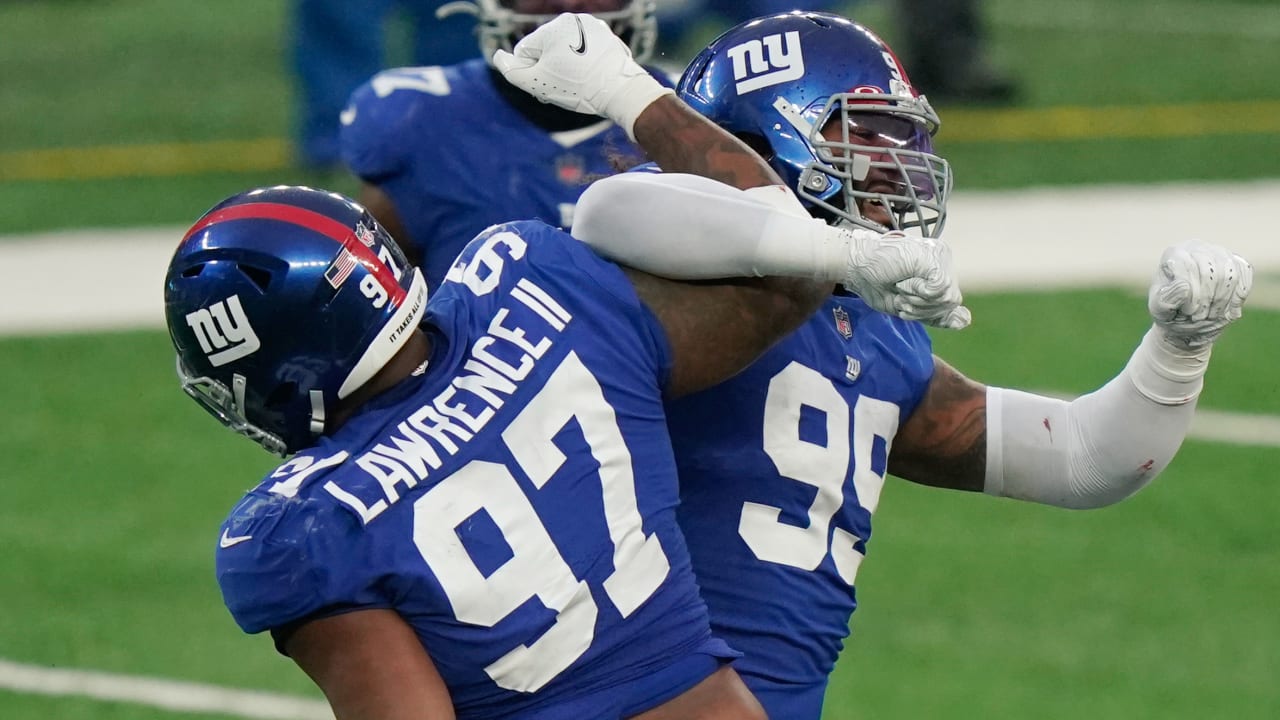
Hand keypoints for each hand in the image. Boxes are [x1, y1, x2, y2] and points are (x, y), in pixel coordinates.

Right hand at [491, 13, 671, 138]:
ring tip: (581, 82)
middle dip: (550, 68)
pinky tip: (592, 76)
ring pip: (566, 49)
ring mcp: (592, 27)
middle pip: (547, 49)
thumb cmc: (578, 88)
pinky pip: (585, 50)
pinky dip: (584, 62)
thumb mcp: (537, 83)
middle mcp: (572, 20)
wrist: (622, 91)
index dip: (533, 72)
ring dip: (567, 65)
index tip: (550, 84)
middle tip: (566, 86)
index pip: (526, 52)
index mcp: (552, 27)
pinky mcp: (606, 37)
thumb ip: (512, 71)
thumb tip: (498, 56)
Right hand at [840, 228, 970, 328]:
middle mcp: (943, 261)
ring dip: (918, 301)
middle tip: (899, 292)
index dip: (924, 311)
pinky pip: (939, 289)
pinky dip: (919, 292)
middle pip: (950, 303)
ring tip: (900, 285)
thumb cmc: (874, 282)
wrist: (855, 265)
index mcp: (939, 270)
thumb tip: (966, 321)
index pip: (949, 304)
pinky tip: (904, 281)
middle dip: (921, 308)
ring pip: (946, 298)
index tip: (902, 301)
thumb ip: (936, 315)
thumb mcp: (908, 306)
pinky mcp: (934, 257)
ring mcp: (940, 257)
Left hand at [1148, 240, 1250, 349]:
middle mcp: (1197, 247)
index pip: (1190, 267)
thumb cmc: (1170, 310)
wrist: (1187, 319)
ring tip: (1211, 315)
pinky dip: (1239, 295)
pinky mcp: (1236, 261)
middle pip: (1211, 271)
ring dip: (1222, 300)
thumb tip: (1185, 286)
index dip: (1193, 294)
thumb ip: (1167, 298)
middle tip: (1199, 317)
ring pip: (1230, 274)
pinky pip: (1245, 273)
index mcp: (1175, 254)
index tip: (1189, 312)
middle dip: (1207, 299)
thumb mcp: (1161, 309)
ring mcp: (1219, 252)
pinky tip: (1229, 310)